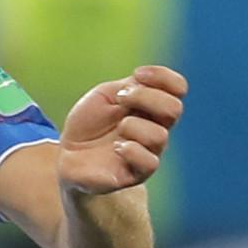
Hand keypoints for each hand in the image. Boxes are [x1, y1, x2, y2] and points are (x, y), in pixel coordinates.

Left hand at [57, 65, 184, 196]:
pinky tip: (116, 148)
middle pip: (174, 109)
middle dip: (145, 98)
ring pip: (159, 136)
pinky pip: (150, 162)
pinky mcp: (137, 173)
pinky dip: (131, 151)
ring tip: (117, 130)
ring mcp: (149, 151)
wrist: (70, 156)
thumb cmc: (89, 123)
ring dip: (133, 126)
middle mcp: (157, 127)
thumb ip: (131, 86)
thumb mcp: (105, 96)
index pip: (178, 87)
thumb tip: (146, 83)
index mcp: (152, 105)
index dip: (163, 77)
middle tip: (120, 99)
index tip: (137, 74)